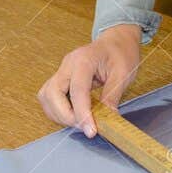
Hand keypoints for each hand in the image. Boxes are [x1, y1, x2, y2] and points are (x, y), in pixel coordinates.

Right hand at [37, 23, 141, 137]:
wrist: (116, 41)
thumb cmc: (121, 53)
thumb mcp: (124, 73)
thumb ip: (113, 96)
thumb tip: (107, 118)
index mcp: (84, 59)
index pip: (77, 90)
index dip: (82, 113)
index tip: (90, 131)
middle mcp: (67, 64)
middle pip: (53, 93)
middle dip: (65, 116)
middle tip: (85, 128)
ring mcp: (61, 71)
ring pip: (46, 97)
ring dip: (59, 114)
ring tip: (80, 123)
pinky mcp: (60, 79)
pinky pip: (50, 98)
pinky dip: (58, 111)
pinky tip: (74, 116)